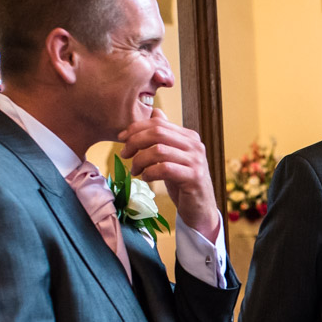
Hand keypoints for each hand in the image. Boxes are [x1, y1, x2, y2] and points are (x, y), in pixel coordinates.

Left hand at [118, 108, 219, 238]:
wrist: (199, 209)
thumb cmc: (183, 182)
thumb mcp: (173, 156)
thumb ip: (166, 136)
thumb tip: (155, 112)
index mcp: (189, 137)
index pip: (158, 123)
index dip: (136, 128)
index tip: (121, 139)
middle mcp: (195, 146)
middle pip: (158, 133)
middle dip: (135, 142)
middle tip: (124, 154)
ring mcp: (196, 161)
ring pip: (159, 150)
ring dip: (140, 160)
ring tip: (134, 170)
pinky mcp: (194, 177)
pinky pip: (165, 169)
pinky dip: (150, 172)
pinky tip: (146, 178)